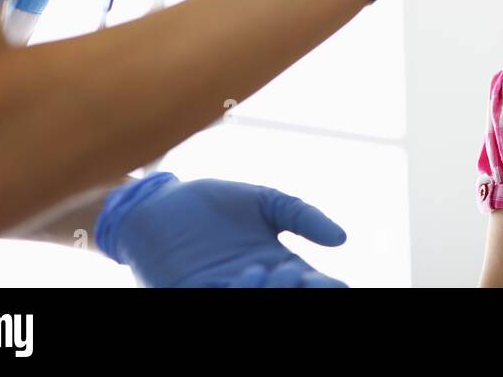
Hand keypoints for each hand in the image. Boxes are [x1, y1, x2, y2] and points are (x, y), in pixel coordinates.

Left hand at [96, 173, 347, 287]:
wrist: (160, 201)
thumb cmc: (214, 203)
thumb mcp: (267, 202)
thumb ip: (303, 217)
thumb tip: (342, 240)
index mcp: (277, 265)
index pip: (312, 284)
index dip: (327, 287)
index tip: (336, 284)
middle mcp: (254, 284)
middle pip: (288, 296)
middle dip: (295, 289)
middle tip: (289, 271)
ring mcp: (222, 290)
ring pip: (254, 299)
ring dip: (265, 292)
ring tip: (259, 270)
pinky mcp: (189, 293)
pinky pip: (215, 299)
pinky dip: (231, 292)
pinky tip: (240, 277)